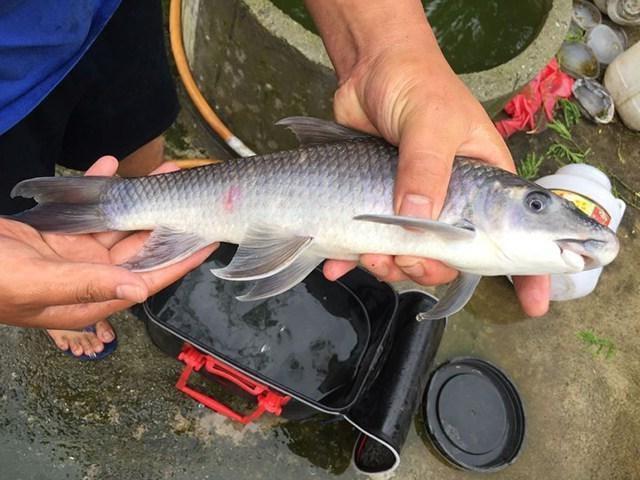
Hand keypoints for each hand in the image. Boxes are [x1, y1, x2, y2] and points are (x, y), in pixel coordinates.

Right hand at [0, 156, 216, 328]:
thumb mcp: (35, 283)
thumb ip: (87, 286)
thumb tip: (138, 290)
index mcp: (91, 297)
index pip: (147, 278)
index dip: (181, 259)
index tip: (210, 239)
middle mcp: (89, 277)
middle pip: (138, 245)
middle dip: (165, 217)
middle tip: (188, 188)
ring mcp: (73, 254)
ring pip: (116, 223)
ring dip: (137, 196)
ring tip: (159, 169)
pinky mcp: (55, 236)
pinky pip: (84, 208)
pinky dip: (96, 186)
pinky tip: (109, 164)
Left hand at [305, 0, 548, 315]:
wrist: (369, 71)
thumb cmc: (417, 86)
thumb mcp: (432, 123)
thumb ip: (427, 170)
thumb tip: (418, 221)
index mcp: (484, 184)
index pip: (514, 233)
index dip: (528, 270)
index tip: (534, 303)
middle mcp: (453, 202)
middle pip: (451, 256)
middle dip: (428, 268)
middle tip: (404, 258)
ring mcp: (414, 206)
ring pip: (409, 256)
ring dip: (389, 266)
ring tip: (368, 255)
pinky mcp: (379, 206)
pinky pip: (371, 245)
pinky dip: (354, 258)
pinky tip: (338, 263)